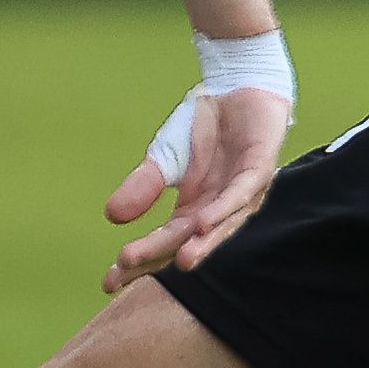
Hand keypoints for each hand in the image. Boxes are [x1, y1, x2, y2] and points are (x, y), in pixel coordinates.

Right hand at [106, 83, 292, 281]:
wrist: (236, 85)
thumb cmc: (205, 127)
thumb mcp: (164, 157)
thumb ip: (144, 186)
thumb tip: (111, 215)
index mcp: (194, 211)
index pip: (164, 243)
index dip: (139, 262)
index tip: (109, 282)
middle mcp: (218, 210)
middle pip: (188, 242)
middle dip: (161, 258)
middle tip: (129, 269)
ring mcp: (242, 193)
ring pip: (222, 226)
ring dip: (203, 245)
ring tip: (181, 263)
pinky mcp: (259, 169)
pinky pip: (241, 194)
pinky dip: (224, 210)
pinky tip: (204, 223)